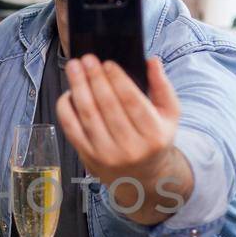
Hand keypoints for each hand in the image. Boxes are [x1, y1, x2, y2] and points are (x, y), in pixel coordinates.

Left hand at [55, 55, 179, 193]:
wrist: (142, 178)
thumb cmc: (154, 139)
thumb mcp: (169, 115)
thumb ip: (163, 86)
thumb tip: (152, 60)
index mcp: (153, 135)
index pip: (132, 102)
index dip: (118, 80)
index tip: (107, 63)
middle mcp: (130, 148)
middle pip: (108, 106)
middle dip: (95, 79)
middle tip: (86, 59)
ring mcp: (107, 155)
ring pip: (88, 115)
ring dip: (78, 88)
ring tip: (74, 67)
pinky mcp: (88, 157)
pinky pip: (72, 129)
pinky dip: (66, 108)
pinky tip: (68, 92)